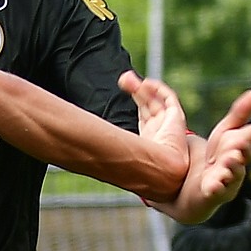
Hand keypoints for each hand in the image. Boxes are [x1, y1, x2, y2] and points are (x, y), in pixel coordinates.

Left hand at [113, 71, 198, 205]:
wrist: (159, 171)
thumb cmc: (137, 164)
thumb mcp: (117, 148)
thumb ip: (101, 140)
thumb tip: (73, 134)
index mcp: (150, 139)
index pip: (144, 114)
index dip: (135, 99)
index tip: (122, 88)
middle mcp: (161, 130)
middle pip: (148, 104)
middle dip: (136, 90)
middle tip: (123, 79)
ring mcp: (170, 124)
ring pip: (156, 100)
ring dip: (143, 87)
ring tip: (127, 79)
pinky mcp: (177, 118)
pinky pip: (169, 98)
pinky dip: (158, 88)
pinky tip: (145, 83)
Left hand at [156, 91, 250, 221]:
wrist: (196, 185)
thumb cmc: (216, 157)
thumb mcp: (225, 133)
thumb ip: (240, 115)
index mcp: (241, 150)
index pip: (248, 140)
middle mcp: (238, 166)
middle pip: (242, 158)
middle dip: (242, 150)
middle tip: (239, 144)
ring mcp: (227, 181)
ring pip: (232, 175)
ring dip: (231, 169)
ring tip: (228, 161)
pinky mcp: (213, 194)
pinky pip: (216, 192)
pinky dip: (215, 189)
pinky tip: (212, 186)